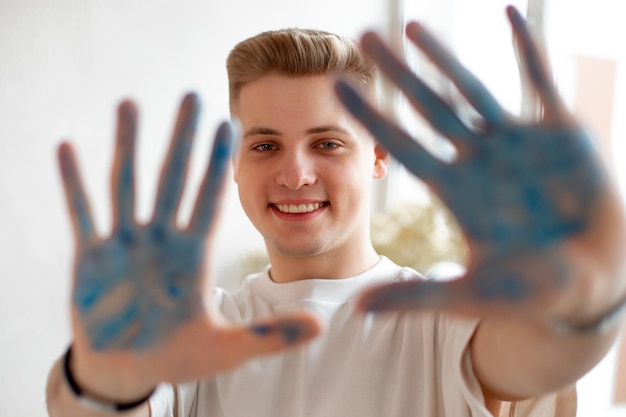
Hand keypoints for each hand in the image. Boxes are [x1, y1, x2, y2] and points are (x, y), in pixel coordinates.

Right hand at [58, 93, 318, 395]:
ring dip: (128, 145)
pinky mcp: (91, 259)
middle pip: (173, 179)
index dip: (219, 164)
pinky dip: (74, 184)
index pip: (210, 200)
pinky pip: (82, 214)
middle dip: (182, 139)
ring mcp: (126, 246)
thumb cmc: (177, 358)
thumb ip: (272, 336)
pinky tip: (67, 148)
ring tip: (130, 104)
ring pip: (127, 184)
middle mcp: (161, 241)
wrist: (129, 371)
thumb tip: (320, 328)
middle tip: (191, 95)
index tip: (230, 125)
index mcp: (193, 256)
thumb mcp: (228, 350)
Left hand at [336, 7, 614, 320]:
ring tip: (413, 25)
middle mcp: (478, 159)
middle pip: (428, 107)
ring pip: (472, 88)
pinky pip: (539, 80)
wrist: (593, 280)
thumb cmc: (533, 291)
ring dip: (444, 57)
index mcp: (455, 190)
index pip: (402, 144)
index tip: (338, 86)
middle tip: (364, 37)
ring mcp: (515, 142)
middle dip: (397, 73)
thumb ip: (414, 298)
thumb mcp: (469, 293)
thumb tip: (356, 311)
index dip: (371, 115)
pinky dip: (527, 47)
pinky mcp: (559, 132)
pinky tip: (510, 13)